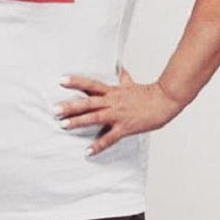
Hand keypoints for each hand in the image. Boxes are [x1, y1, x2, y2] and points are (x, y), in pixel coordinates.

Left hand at [55, 68, 182, 155]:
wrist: (165, 101)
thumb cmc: (148, 94)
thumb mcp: (131, 84)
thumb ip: (123, 77)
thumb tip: (121, 68)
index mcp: (112, 91)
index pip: (90, 84)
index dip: (76, 82)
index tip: (60, 80)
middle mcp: (112, 102)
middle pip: (88, 102)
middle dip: (70, 106)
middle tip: (54, 109)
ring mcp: (118, 115)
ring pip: (94, 118)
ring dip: (78, 122)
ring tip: (63, 125)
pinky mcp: (125, 128)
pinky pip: (109, 138)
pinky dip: (98, 145)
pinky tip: (87, 152)